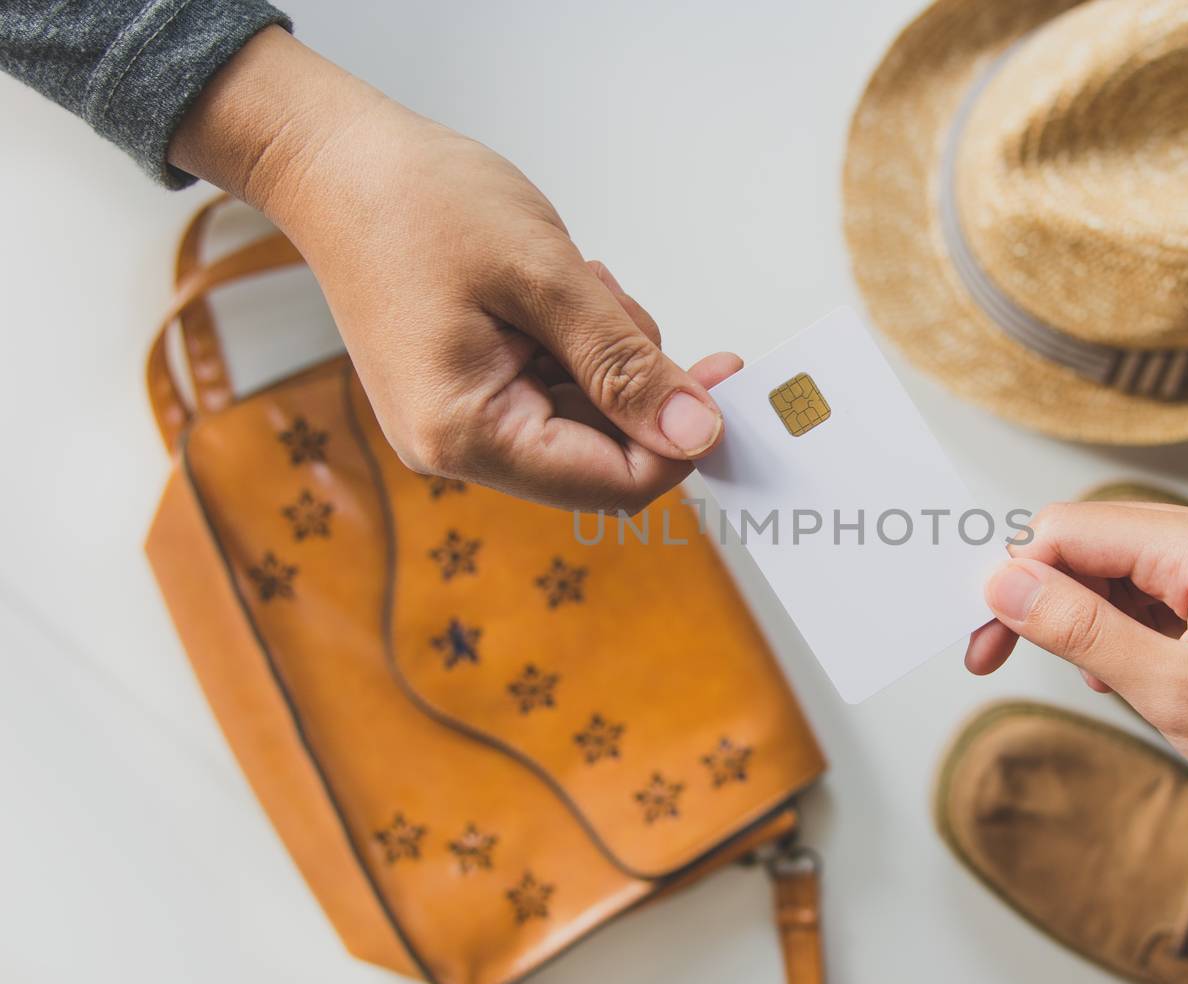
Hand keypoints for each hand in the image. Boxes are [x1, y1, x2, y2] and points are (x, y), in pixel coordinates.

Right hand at [170, 27, 727, 511]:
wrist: (333, 162)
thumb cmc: (415, 204)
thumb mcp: (543, 278)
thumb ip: (624, 364)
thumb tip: (696, 432)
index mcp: (469, 436)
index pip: (614, 484)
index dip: (681, 439)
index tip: (722, 378)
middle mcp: (458, 449)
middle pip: (602, 456)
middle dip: (632, 382)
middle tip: (609, 299)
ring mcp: (460, 423)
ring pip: (585, 418)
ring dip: (603, 353)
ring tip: (568, 282)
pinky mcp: (467, 392)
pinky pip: (554, 388)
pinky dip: (574, 343)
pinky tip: (551, 292)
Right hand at [968, 500, 1187, 983]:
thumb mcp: (1173, 692)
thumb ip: (1079, 628)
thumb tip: (1002, 580)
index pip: (1074, 529)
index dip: (1016, 580)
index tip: (981, 643)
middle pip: (1095, 543)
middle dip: (1042, 598)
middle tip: (992, 659)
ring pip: (1124, 572)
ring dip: (1085, 620)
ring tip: (1088, 682)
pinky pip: (1159, 598)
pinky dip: (1127, 633)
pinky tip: (1124, 677)